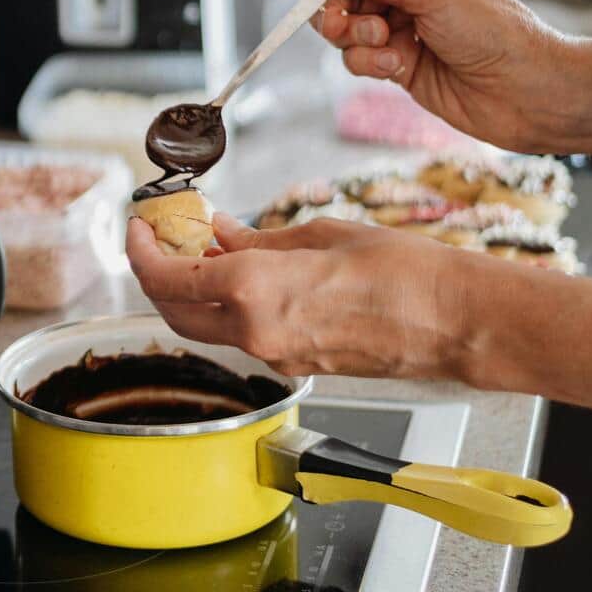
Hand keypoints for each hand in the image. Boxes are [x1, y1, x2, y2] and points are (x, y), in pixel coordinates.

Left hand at [126, 214, 480, 380]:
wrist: (452, 321)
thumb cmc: (401, 272)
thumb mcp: (318, 235)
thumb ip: (257, 240)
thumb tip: (220, 231)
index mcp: (252, 291)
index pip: (165, 277)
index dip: (140, 250)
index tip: (138, 227)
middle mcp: (253, 331)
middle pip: (172, 310)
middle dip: (155, 274)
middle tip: (160, 238)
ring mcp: (273, 354)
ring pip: (205, 326)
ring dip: (192, 291)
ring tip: (204, 249)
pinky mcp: (294, 364)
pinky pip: (242, 336)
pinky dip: (228, 307)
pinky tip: (242, 275)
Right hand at [300, 0, 577, 152]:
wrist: (524, 91)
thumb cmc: (495, 30)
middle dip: (338, 7)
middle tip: (338, 20)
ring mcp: (402, 28)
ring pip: (344, 28)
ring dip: (355, 37)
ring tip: (384, 43)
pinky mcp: (397, 64)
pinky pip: (358, 58)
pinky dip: (369, 63)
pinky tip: (398, 66)